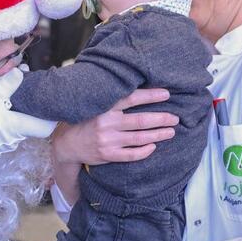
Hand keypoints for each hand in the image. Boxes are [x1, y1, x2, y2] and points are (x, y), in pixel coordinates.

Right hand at [0, 68, 56, 183]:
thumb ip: (5, 86)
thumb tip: (21, 72)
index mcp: (19, 126)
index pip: (48, 126)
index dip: (51, 113)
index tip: (47, 98)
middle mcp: (15, 137)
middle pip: (33, 123)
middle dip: (32, 106)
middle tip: (28, 88)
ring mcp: (4, 142)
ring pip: (19, 124)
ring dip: (17, 109)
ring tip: (11, 91)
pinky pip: (6, 128)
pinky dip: (6, 116)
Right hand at [51, 88, 178, 166]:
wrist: (66, 144)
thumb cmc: (84, 120)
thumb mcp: (94, 104)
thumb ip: (112, 98)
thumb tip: (135, 85)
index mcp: (104, 107)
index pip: (131, 98)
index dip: (151, 96)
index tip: (167, 94)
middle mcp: (107, 123)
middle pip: (141, 121)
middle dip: (161, 119)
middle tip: (175, 118)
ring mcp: (107, 140)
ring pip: (139, 138)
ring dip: (158, 135)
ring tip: (171, 132)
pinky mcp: (107, 154)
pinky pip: (131, 155)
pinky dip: (144, 151)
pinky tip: (153, 147)